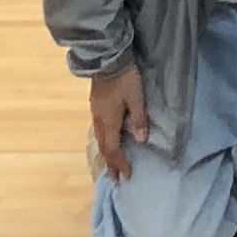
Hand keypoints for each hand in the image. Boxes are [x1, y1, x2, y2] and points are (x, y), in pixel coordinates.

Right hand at [86, 63, 150, 182]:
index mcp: (109, 121)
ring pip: (99, 139)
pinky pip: (98, 130)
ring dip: (106, 153)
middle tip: (115, 177)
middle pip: (104, 147)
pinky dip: (104, 141)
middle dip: (110, 163)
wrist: (106, 59)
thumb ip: (139, 119)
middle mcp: (99, 120)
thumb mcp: (136, 98)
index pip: (114, 149)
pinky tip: (107, 140)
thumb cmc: (124, 79)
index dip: (120, 163)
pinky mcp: (95, 105)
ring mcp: (95, 112)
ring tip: (111, 163)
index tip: (126, 175)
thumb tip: (141, 140)